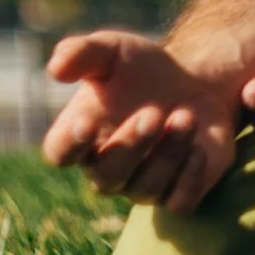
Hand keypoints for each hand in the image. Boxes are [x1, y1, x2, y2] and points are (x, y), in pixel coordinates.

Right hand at [42, 31, 242, 210]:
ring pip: (146, 188)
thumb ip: (81, 54)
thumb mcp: (112, 51)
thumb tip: (55, 68)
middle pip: (107, 176)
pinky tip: (200, 149)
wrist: (192, 84)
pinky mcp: (177, 193)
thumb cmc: (141, 70)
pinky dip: (190, 179)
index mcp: (79, 137)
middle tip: (152, 113)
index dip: (70, 143)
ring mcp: (141, 186)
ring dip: (168, 152)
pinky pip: (179, 203)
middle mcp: (105, 169)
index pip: (60, 152)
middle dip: (130, 145)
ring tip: (186, 116)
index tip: (86, 121)